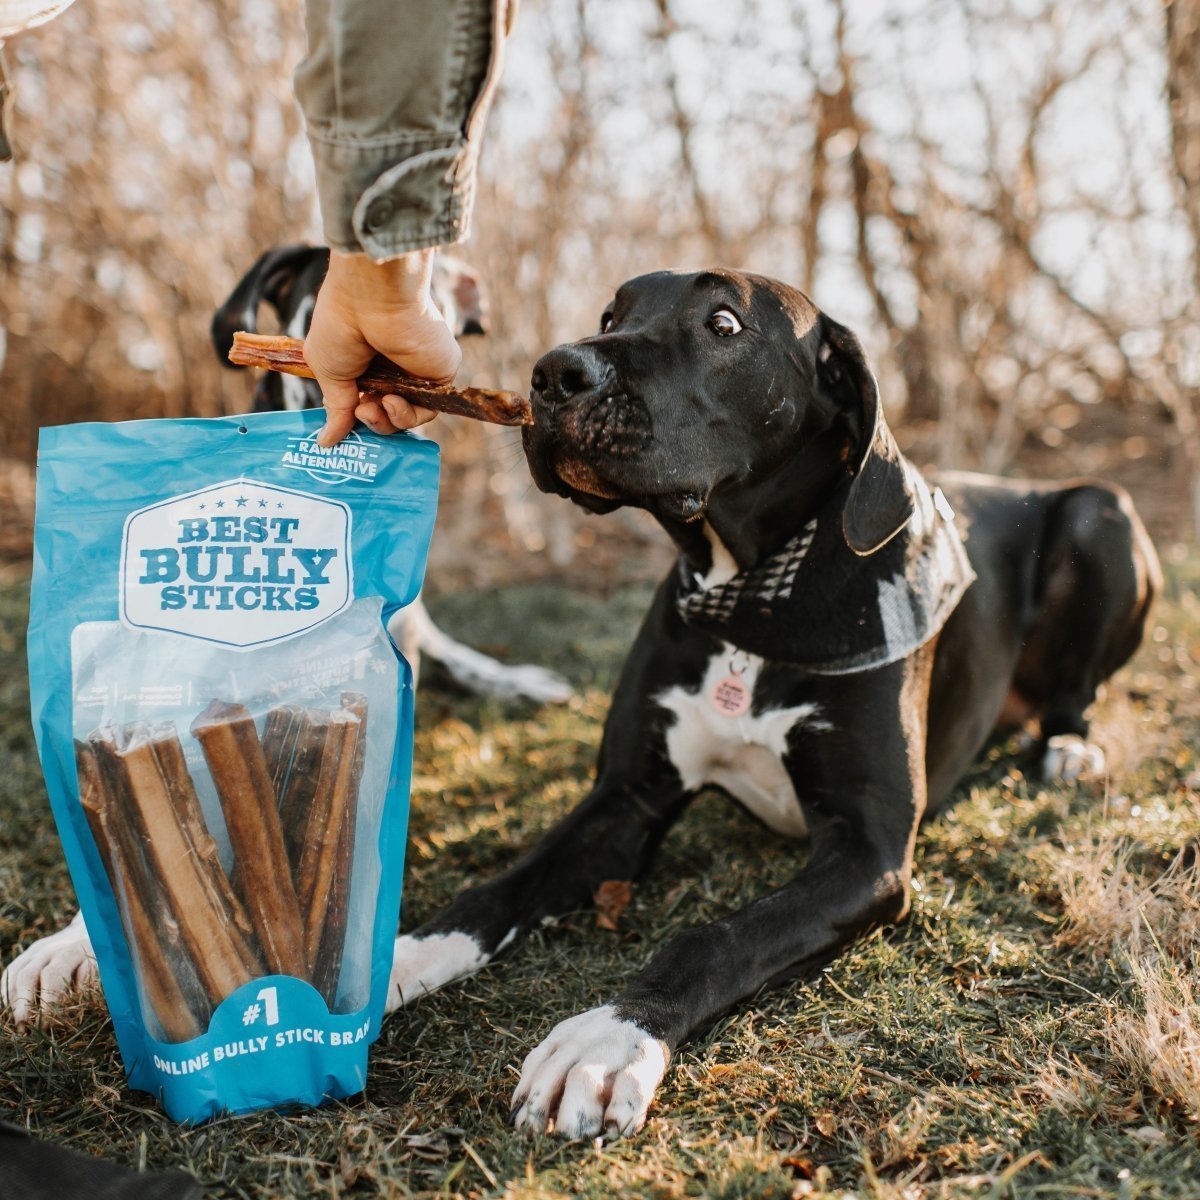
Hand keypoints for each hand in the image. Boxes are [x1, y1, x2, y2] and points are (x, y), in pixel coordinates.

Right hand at [304, 248, 461, 446]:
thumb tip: (326, 442)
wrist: (372, 299)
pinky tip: (393, 401)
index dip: (354, 416)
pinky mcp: (440, 374)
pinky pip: (427, 409)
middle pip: (386, 414)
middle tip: (361, 410)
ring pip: (407, 416)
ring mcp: (417, 372)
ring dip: (387, 421)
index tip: (344, 419)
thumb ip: (336, 409)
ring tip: (372, 407)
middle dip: (371, 420)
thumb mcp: (328, 372)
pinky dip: (408, 414)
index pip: (363, 402)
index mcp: (364, 362)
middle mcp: (392, 367)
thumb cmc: (342, 326)